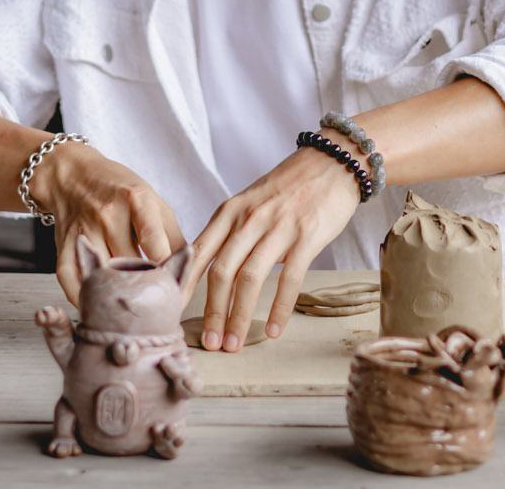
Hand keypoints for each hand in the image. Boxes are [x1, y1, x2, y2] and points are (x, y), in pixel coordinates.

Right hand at [31, 143, 186, 302]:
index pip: (157, 247)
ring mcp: (84, 232)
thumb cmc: (120, 191)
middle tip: (154, 310)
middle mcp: (109, 215)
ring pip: (104, 280)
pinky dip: (87, 299)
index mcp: (137, 200)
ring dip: (117, 298)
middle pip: (131, 268)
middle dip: (144, 292)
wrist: (73, 177)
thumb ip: (173, 237)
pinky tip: (100, 305)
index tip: (173, 294)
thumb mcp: (154, 202)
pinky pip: (74, 284)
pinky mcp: (64, 247)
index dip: (168, 275)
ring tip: (130, 312)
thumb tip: (189, 274)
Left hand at [184, 145, 362, 350]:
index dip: (183, 287)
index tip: (173, 314)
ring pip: (250, 279)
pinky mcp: (307, 236)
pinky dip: (279, 308)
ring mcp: (278, 227)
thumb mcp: (250, 201)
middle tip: (209, 344)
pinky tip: (274, 330)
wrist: (332, 161)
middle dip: (212, 313)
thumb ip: (230, 232)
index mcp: (230, 211)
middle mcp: (249, 219)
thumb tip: (209, 270)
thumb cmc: (289, 187)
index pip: (198, 254)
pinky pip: (289, 279)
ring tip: (234, 344)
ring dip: (239, 317)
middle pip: (221, 272)